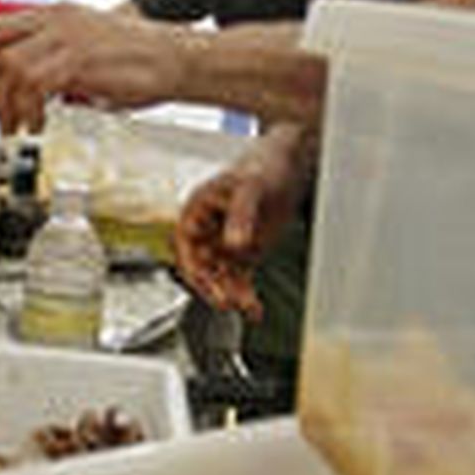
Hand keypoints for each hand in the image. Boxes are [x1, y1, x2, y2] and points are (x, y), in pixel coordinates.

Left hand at [0, 3, 188, 132]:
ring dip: (2, 100)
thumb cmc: (142, 64)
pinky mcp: (79, 58)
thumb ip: (55, 70)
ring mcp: (67, 36)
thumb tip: (29, 98)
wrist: (180, 59)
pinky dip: (26, 107)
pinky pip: (34, 83)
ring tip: (12, 123)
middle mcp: (56, 19)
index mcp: (56, 16)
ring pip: (8, 64)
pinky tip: (34, 123)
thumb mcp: (87, 59)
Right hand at [174, 122, 318, 311]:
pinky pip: (239, 279)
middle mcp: (207, 230)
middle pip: (200, 267)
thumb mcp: (251, 187)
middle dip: (212, 286)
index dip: (193, 267)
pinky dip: (246, 295)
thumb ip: (241, 215)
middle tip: (227, 301)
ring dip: (231, 294)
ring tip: (247, 306)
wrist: (289, 165)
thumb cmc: (263, 166)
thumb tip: (234, 244)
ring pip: (219, 277)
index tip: (206, 283)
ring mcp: (224, 244)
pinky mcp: (243, 254)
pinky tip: (254, 310)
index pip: (185, 246)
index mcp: (197, 211)